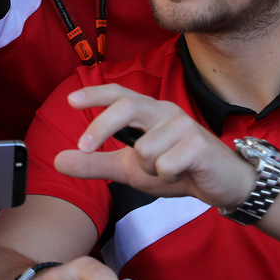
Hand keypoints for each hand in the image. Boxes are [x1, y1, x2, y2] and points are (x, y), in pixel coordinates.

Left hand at [54, 85, 254, 209]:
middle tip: (83, 147)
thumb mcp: (130, 169)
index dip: (95, 94)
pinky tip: (183, 174)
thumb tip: (58, 160)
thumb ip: (95, 163)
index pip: (119, 94)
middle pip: (126, 107)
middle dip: (101, 127)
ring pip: (144, 150)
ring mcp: (183, 125)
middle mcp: (164, 111)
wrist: (221, 184)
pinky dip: (167, 178)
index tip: (70, 100)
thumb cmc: (176, 170)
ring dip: (150, 171)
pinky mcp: (198, 144)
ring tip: (167, 171)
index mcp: (149, 112)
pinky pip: (165, 165)